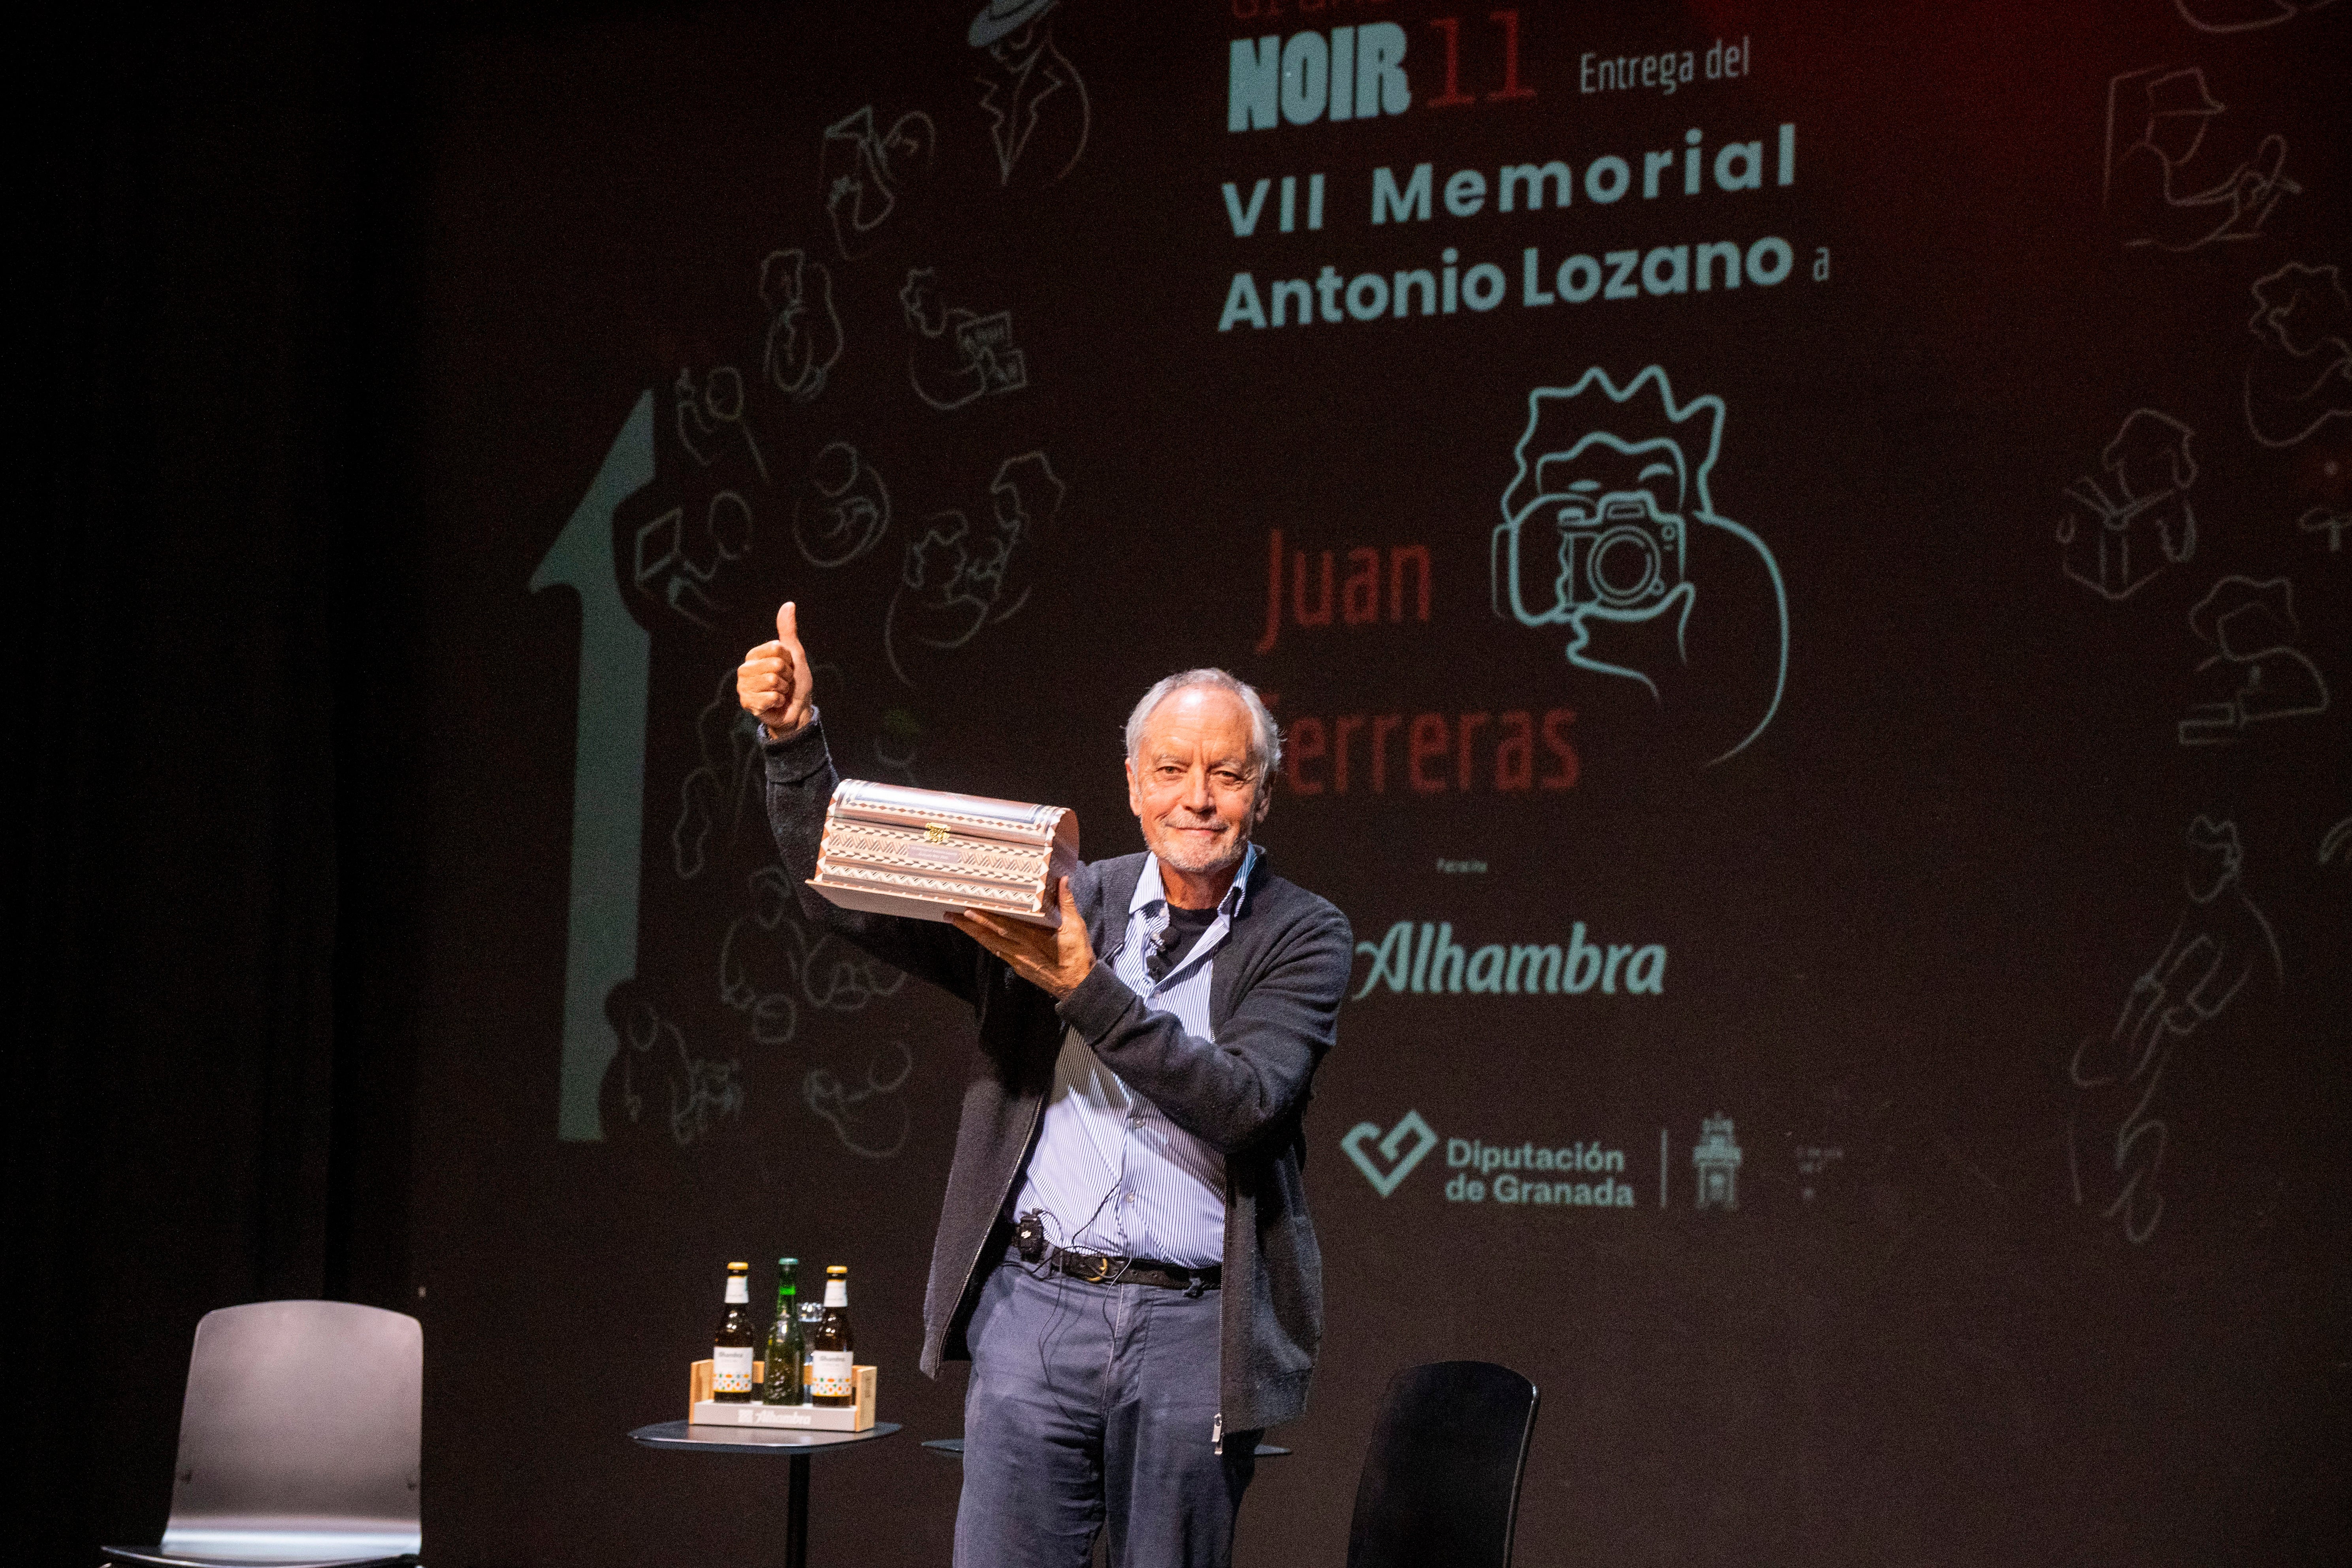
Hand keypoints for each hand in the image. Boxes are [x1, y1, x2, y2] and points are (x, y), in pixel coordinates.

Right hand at [737, 602, 813, 736]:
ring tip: (779, 692)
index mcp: (754, 654)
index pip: (777, 648)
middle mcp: (745, 669)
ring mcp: (744, 686)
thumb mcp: (794, 654)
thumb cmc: (795, 682)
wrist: (797, 709)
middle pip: (775, 664)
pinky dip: (778, 701)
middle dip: (786, 676)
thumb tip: (789, 604)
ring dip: (783, 689)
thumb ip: (787, 630)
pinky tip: (774, 703)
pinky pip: (771, 697)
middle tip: (784, 683)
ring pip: (772, 681)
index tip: (788, 668)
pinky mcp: (747, 703)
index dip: (789, 660)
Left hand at [949, 878, 1094, 1000]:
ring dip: (974, 934)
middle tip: (951, 915)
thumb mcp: (1076, 927)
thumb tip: (1063, 881)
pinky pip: (999, 953)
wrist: (1078, 987)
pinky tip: (981, 939)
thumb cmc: (1078, 957)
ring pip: (991, 945)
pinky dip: (988, 944)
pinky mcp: (1020, 968)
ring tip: (959, 923)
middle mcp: (1021, 950)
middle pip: (990, 936)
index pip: (1003, 925)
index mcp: (1033, 939)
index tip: (968, 909)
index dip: (984, 918)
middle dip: (969, 925)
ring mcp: (1019, 961)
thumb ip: (1066, 903)